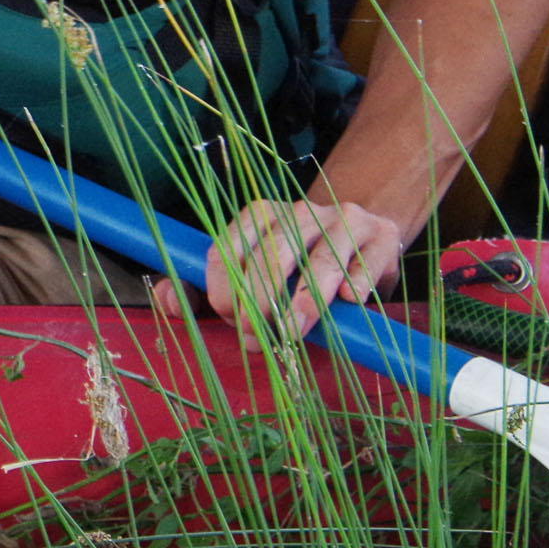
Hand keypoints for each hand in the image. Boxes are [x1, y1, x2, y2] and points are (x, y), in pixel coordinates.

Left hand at [156, 198, 401, 341]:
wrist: (365, 239)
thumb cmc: (299, 266)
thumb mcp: (252, 273)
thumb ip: (206, 289)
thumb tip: (166, 301)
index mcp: (258, 215)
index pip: (229, 249)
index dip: (224, 289)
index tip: (228, 319)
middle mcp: (298, 211)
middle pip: (272, 254)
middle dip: (259, 300)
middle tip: (256, 337)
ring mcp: (343, 220)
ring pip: (320, 259)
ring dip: (305, 299)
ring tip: (294, 330)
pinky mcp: (382, 236)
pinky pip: (366, 261)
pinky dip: (354, 282)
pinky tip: (347, 300)